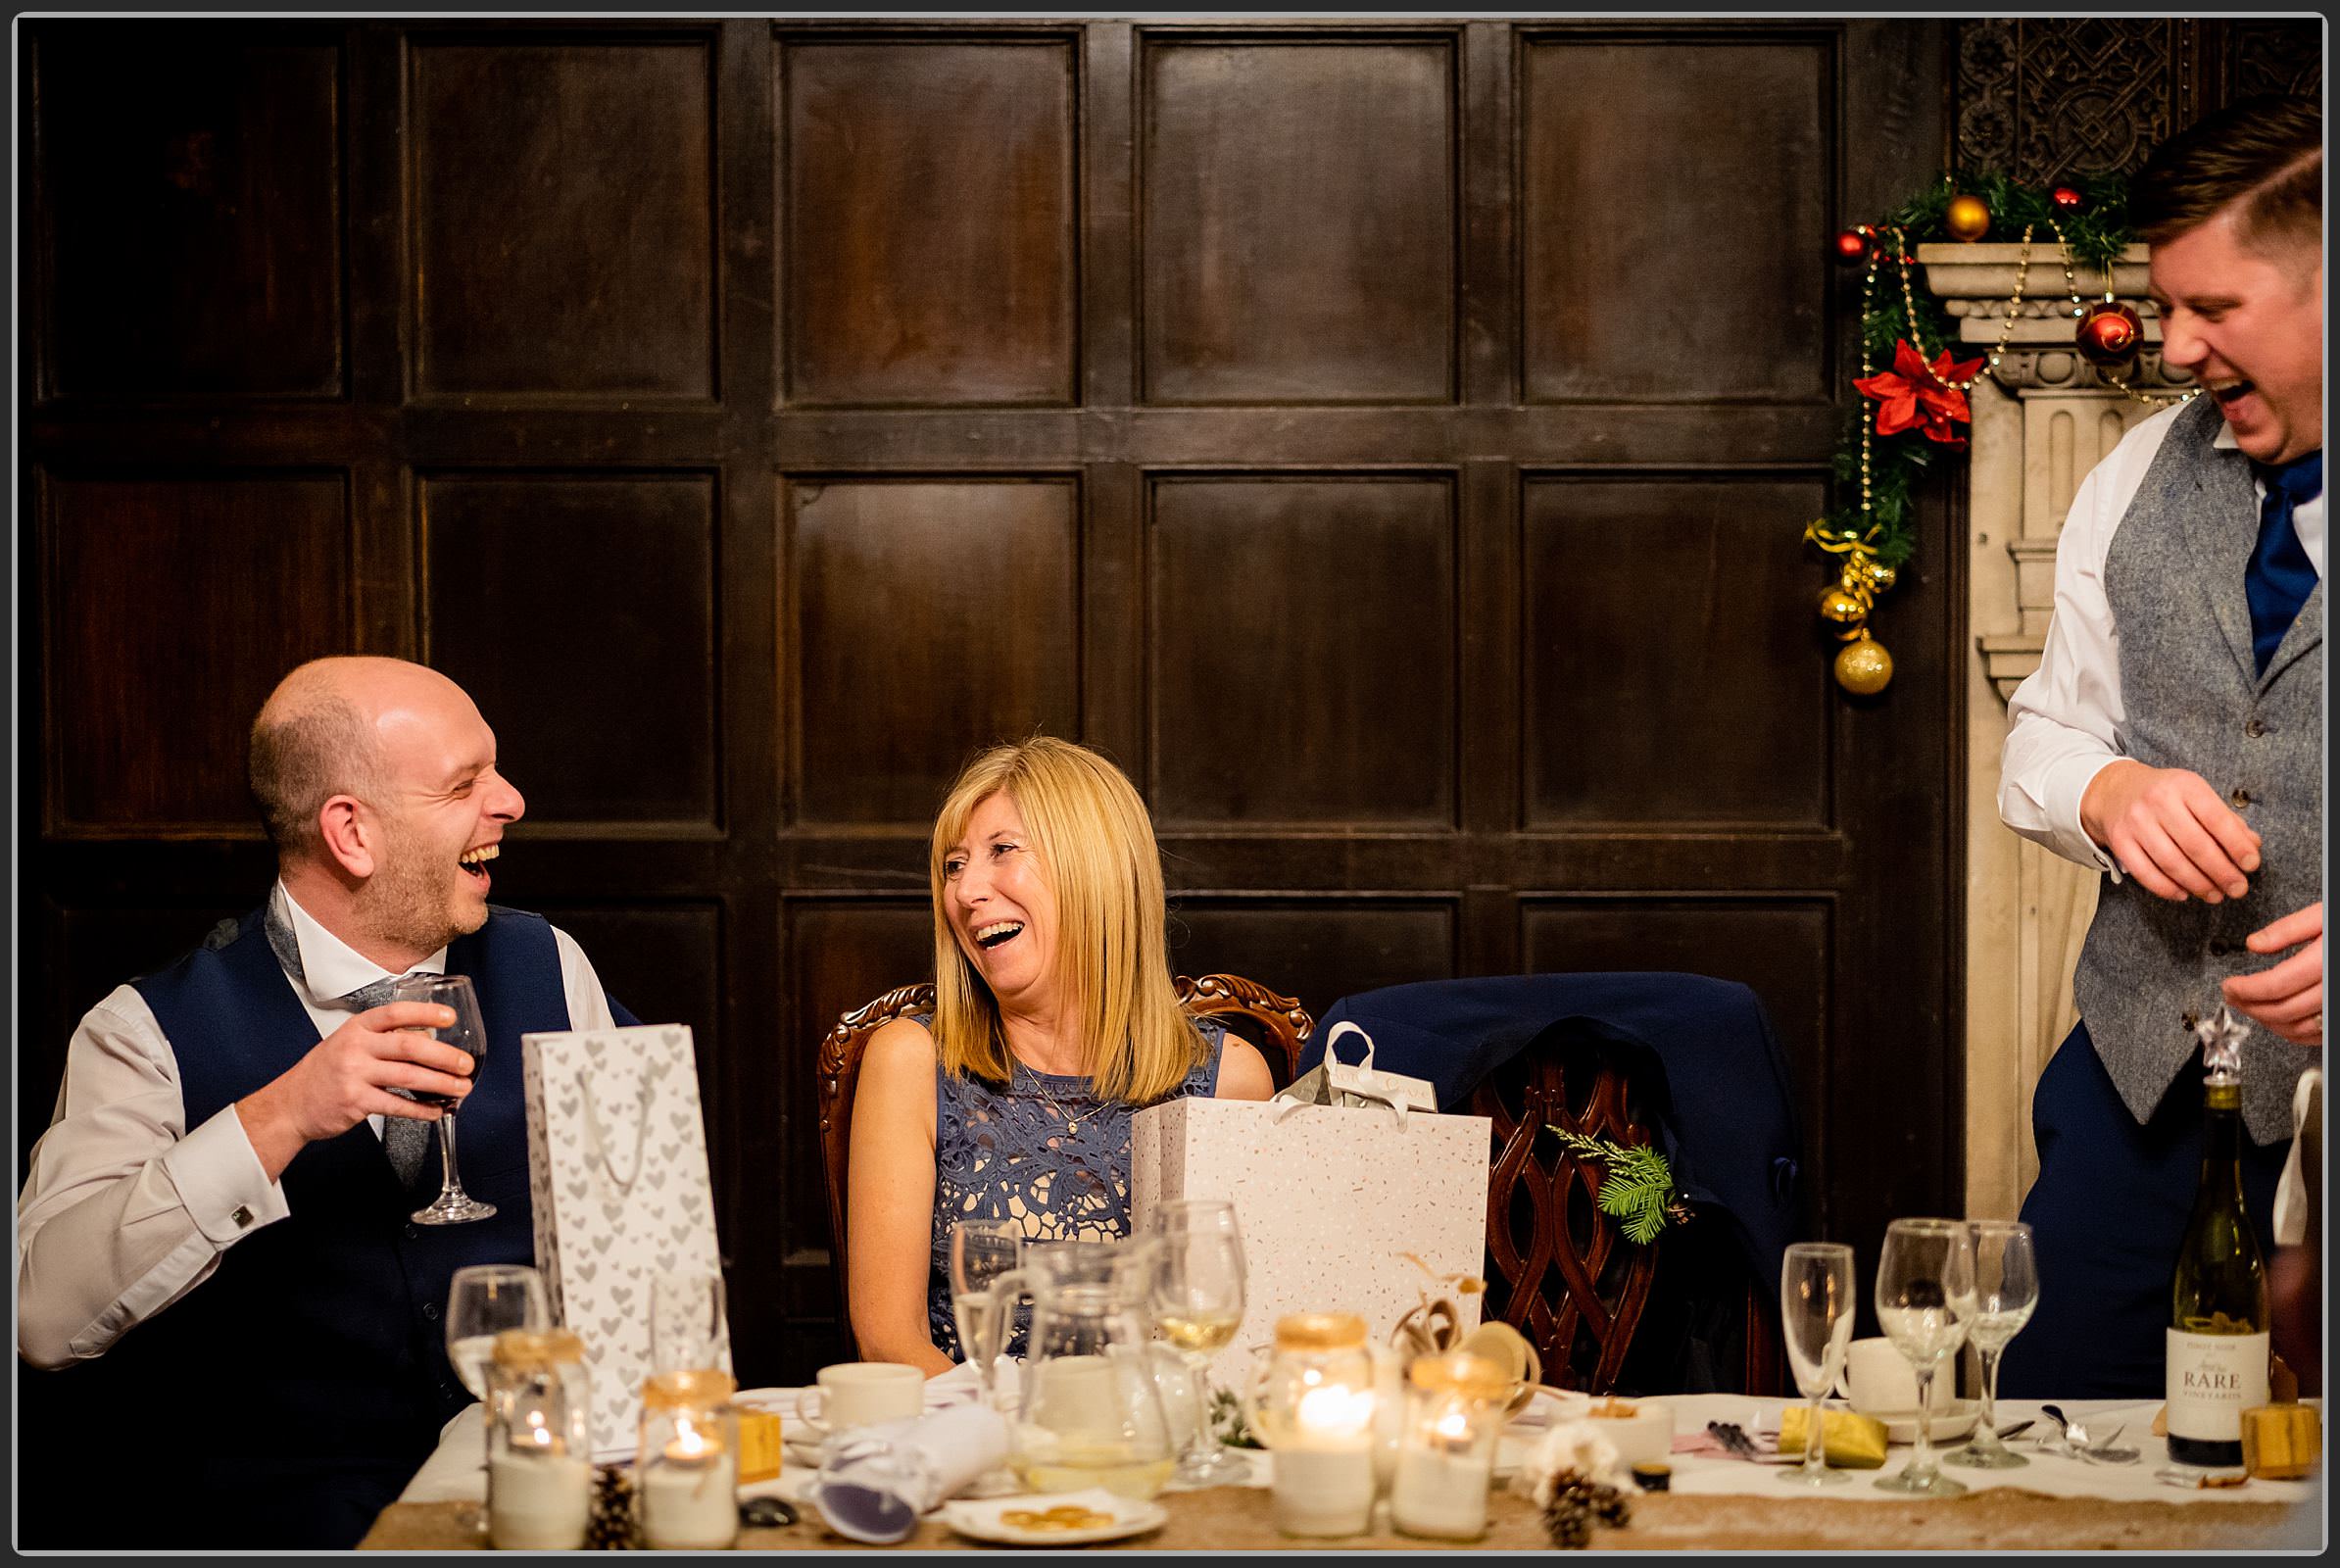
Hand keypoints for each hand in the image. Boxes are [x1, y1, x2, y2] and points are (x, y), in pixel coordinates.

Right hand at [235, 1001, 476, 1178]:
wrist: (291, 1104)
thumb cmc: (327, 1071)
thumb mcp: (350, 1042)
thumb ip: (384, 1039)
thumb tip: (429, 1040)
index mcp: (358, 1027)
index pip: (396, 1013)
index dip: (425, 1013)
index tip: (450, 1018)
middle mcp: (356, 1047)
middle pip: (409, 1046)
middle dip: (444, 1056)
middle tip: (466, 1064)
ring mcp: (354, 1074)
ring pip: (408, 1076)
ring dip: (440, 1084)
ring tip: (461, 1089)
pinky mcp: (355, 1101)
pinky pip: (396, 1105)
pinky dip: (421, 1109)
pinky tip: (437, 1110)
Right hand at [2079, 760, 2261, 902]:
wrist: (2115, 790)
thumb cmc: (2165, 795)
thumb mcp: (2196, 795)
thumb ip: (2226, 820)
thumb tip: (2252, 847)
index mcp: (2185, 786)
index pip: (2217, 819)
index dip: (2237, 846)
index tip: (2251, 865)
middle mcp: (2158, 801)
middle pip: (2195, 845)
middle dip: (2221, 872)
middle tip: (2238, 889)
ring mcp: (2136, 822)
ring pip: (2171, 862)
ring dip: (2198, 884)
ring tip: (2215, 895)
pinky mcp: (2119, 840)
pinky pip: (2145, 872)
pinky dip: (2166, 888)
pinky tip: (2183, 894)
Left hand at [2223, 902, 2323, 1046]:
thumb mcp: (2322, 915)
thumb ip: (2288, 929)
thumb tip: (2253, 944)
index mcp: (2325, 962)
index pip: (2276, 985)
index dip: (2245, 989)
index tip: (2229, 985)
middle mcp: (2334, 988)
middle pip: (2283, 1011)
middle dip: (2249, 1006)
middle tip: (2231, 997)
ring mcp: (2337, 1006)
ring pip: (2298, 1028)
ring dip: (2266, 1021)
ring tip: (2248, 1007)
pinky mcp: (2339, 1015)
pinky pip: (2316, 1034)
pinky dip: (2291, 1032)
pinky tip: (2276, 1019)